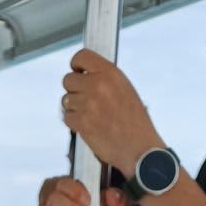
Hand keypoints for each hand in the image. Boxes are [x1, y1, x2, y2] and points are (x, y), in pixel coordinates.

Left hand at [60, 48, 160, 170]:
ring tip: (92, 116)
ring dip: (75, 108)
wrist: (139, 149)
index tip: (77, 72)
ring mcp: (87, 104)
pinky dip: (74, 122)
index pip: (81, 56)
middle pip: (68, 80)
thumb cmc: (135, 121)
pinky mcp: (81, 122)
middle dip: (74, 90)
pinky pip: (67, 116)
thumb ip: (105, 78)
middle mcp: (97, 85)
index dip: (76, 65)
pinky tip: (89, 125)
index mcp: (110, 73)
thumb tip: (83, 74)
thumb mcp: (125, 89)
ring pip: (66, 100)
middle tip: (86, 100)